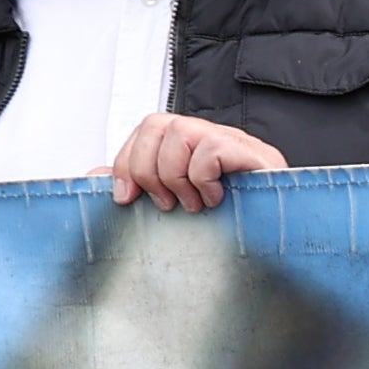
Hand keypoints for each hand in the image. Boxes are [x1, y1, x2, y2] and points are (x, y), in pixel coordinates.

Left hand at [107, 113, 291, 212]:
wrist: (276, 245)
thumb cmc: (227, 225)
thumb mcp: (174, 205)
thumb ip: (137, 188)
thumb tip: (92, 175)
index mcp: (190, 147)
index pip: (148, 128)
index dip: (128, 161)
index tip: (126, 198)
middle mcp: (209, 137)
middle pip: (157, 124)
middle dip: (147, 169)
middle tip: (166, 203)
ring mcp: (233, 142)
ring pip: (180, 131)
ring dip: (176, 176)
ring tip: (192, 204)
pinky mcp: (253, 154)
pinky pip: (211, 148)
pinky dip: (203, 178)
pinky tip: (215, 199)